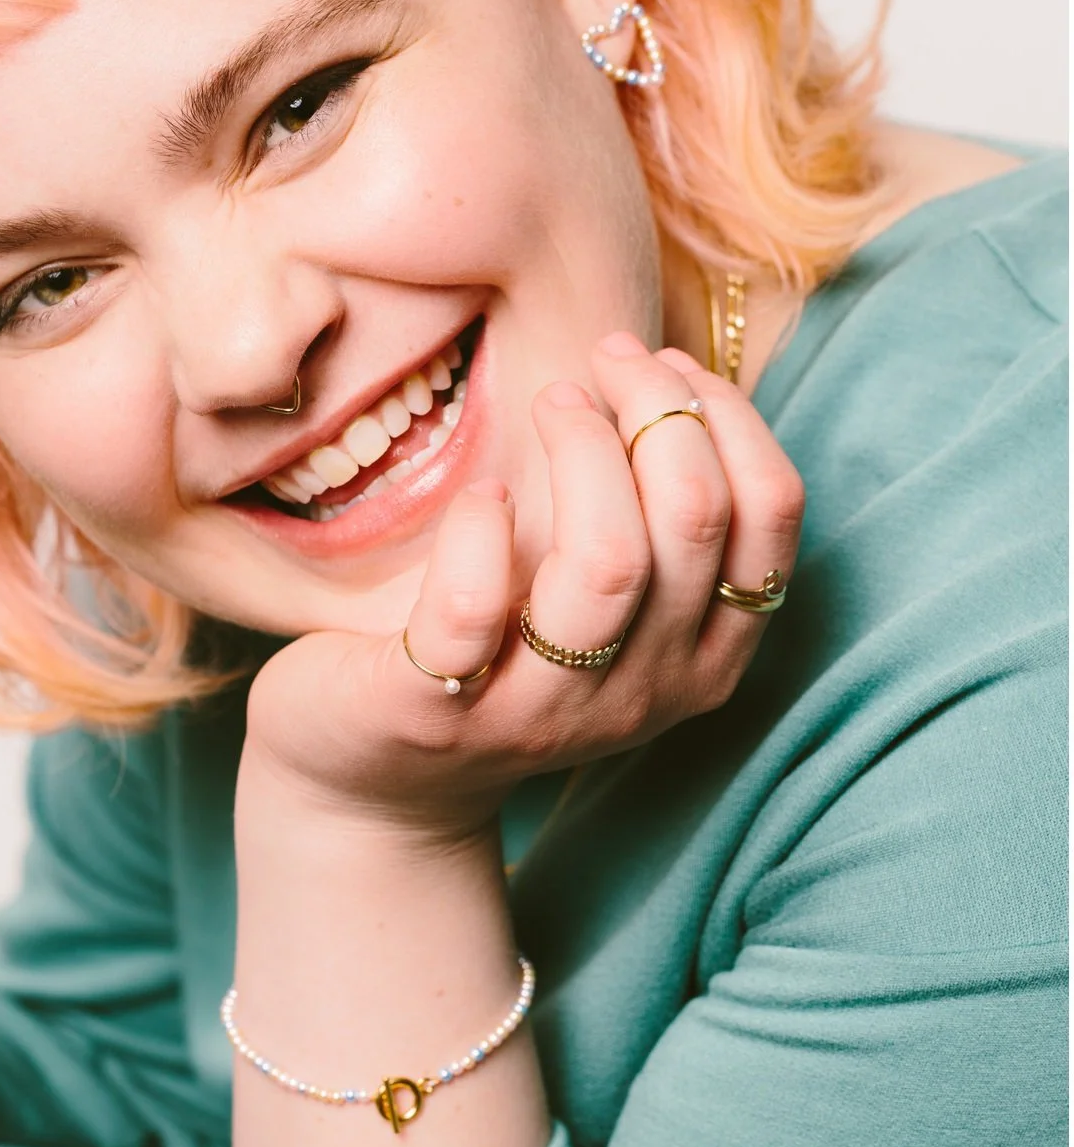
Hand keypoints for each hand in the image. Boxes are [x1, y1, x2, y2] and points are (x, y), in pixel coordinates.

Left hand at [243, 333, 804, 841]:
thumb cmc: (501, 656)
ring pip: (609, 562)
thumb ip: (654, 522)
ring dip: (584, 451)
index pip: (771, 519)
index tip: (668, 366)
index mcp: (701, 659)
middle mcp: (641, 694)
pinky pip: (476, 606)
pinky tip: (481, 496)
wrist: (376, 781)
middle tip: (600, 364)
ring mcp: (542, 711)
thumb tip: (671, 381)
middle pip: (695, 519)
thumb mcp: (603, 605)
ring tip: (551, 401)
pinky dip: (480, 529)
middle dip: (655, 408)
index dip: (731, 417)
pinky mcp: (438, 708)